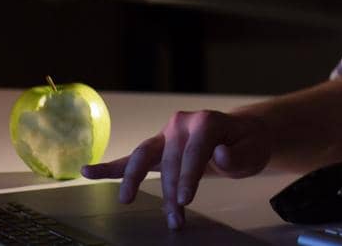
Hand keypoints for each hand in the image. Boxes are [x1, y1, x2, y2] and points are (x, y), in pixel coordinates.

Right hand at [81, 109, 271, 229]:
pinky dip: (109, 166)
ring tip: (126, 200)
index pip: (193, 152)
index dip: (188, 177)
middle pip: (170, 162)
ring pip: (143, 156)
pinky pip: (130, 157)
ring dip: (135, 181)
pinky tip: (87, 171)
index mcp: (206, 122)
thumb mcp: (253, 150)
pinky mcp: (157, 147)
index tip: (185, 200)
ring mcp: (166, 135)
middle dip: (171, 192)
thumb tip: (217, 155)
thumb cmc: (247, 143)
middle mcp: (181, 124)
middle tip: (176, 219)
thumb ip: (237, 155)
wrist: (241, 135)